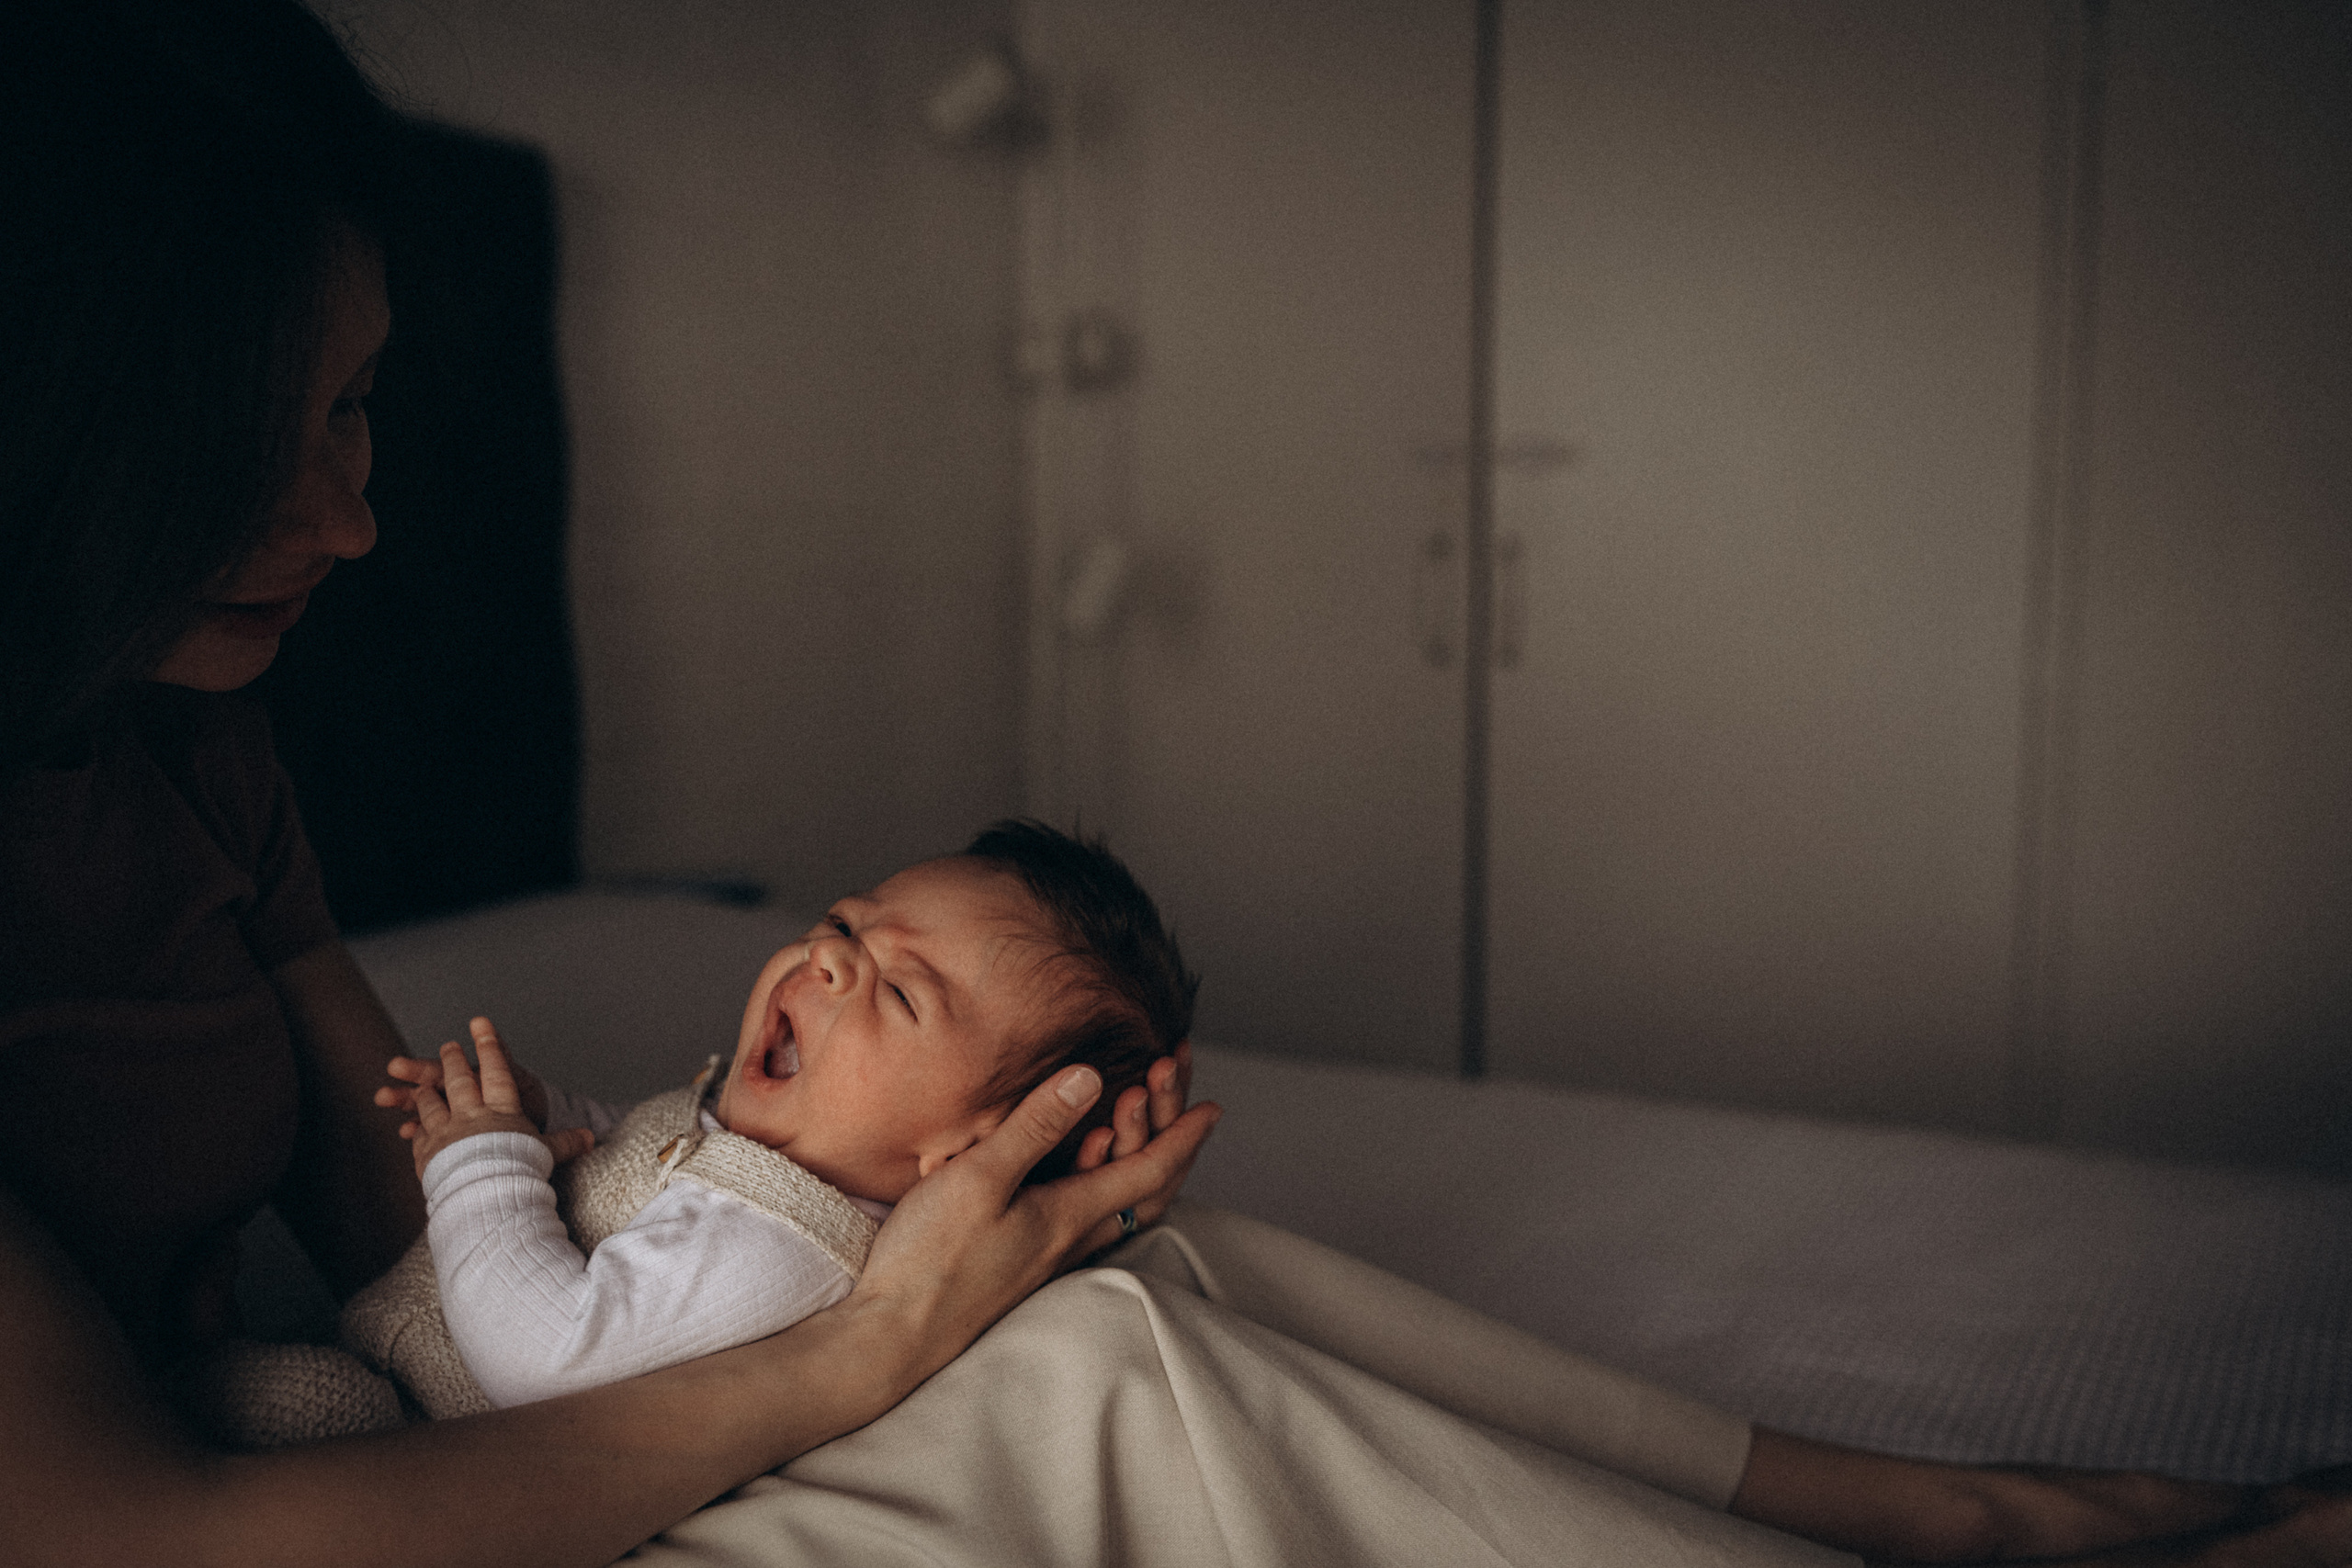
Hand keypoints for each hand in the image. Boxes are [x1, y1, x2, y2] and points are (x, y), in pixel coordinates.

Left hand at [399, 1018, 593, 1178]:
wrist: (486, 1196)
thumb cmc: (520, 1171)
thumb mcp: (547, 1153)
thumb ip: (565, 1142)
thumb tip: (591, 1138)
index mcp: (501, 1110)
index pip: (496, 1071)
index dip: (488, 1046)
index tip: (479, 1022)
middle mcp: (470, 1115)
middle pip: (459, 1081)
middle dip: (453, 1061)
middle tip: (448, 1045)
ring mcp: (445, 1132)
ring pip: (431, 1104)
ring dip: (425, 1092)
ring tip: (422, 1085)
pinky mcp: (427, 1153)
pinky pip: (418, 1136)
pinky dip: (414, 1130)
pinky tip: (408, 1130)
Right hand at [846, 1062, 1218, 1386]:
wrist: (893, 1339)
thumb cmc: (930, 1261)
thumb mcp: (979, 1178)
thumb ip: (1034, 1128)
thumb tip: (1091, 1076)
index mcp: (1070, 1216)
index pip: (1151, 1171)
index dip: (1185, 1134)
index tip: (1214, 1106)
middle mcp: (1071, 1240)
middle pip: (1147, 1192)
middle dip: (1172, 1141)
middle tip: (1180, 1099)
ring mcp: (1048, 1256)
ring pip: (1118, 1208)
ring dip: (1137, 1160)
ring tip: (1136, 1120)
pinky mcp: (1023, 1263)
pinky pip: (1084, 1219)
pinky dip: (1100, 1183)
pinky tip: (1079, 1169)